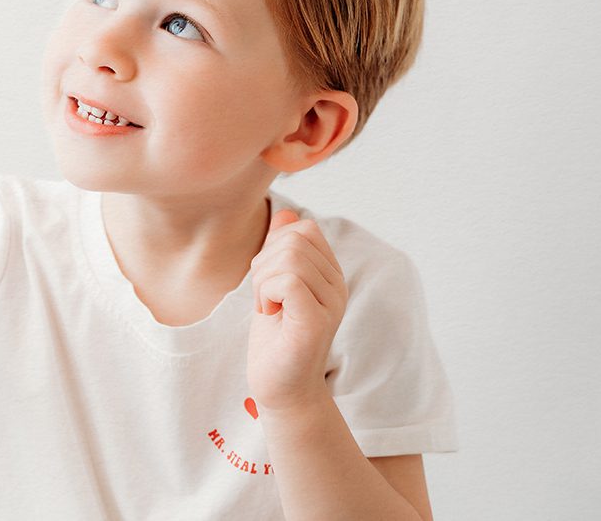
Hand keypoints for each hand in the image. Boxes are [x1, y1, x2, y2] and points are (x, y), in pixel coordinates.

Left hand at [247, 209, 347, 415]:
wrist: (278, 388)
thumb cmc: (274, 339)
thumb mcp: (271, 285)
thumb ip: (279, 249)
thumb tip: (284, 213)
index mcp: (330, 274)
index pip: (303, 229)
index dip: (274, 249)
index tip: (270, 284)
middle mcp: (337, 286)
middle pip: (293, 239)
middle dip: (264, 266)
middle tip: (267, 301)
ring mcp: (330, 303)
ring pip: (289, 258)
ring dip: (263, 283)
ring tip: (270, 310)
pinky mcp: (316, 321)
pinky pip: (287, 281)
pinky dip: (266, 294)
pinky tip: (271, 316)